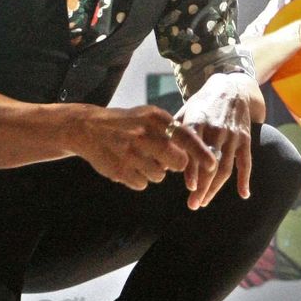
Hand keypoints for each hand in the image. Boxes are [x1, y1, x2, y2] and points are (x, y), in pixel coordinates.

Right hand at [71, 105, 191, 189]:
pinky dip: (138, 178)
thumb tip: (195, 152)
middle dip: (175, 165)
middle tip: (164, 159)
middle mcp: (144, 134)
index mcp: (155, 118)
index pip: (186, 136)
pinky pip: (142, 184)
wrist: (88, 128)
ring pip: (159, 176)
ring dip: (154, 171)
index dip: (201, 153)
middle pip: (177, 162)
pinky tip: (128, 165)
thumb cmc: (126, 123)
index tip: (213, 165)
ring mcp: (131, 153)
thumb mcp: (148, 117)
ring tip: (138, 158)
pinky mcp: (120, 170)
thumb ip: (170, 130)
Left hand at [174, 72, 262, 209]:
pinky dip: (245, 179)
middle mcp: (216, 130)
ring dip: (216, 188)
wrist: (231, 88)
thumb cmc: (202, 104)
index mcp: (198, 122)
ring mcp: (233, 136)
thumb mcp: (185, 113)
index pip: (195, 150)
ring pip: (226, 167)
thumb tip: (159, 160)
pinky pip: (246, 162)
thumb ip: (173, 134)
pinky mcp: (245, 139)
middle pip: (211, 164)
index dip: (194, 170)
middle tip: (194, 204)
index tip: (190, 188)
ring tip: (204, 202)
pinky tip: (244, 194)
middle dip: (203, 187)